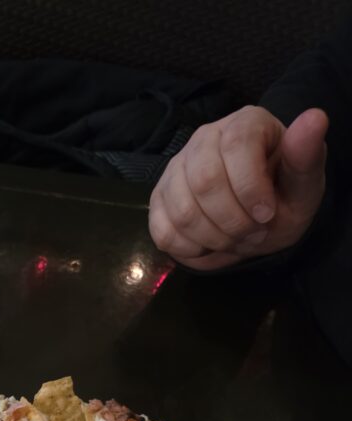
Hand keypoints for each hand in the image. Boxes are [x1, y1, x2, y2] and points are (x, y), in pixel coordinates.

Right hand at [149, 105, 327, 269]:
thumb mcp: (304, 184)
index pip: (236, 146)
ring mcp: (176, 169)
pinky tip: (208, 244)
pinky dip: (188, 248)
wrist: (258, 220)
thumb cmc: (282, 198)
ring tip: (233, 239)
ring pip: (183, 211)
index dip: (250, 188)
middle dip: (232, 220)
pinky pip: (163, 231)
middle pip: (204, 181)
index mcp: (244, 124)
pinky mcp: (159, 199)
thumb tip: (315, 118)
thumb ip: (307, 156)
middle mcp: (204, 138)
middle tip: (252, 233)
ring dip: (213, 238)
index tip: (266, 215)